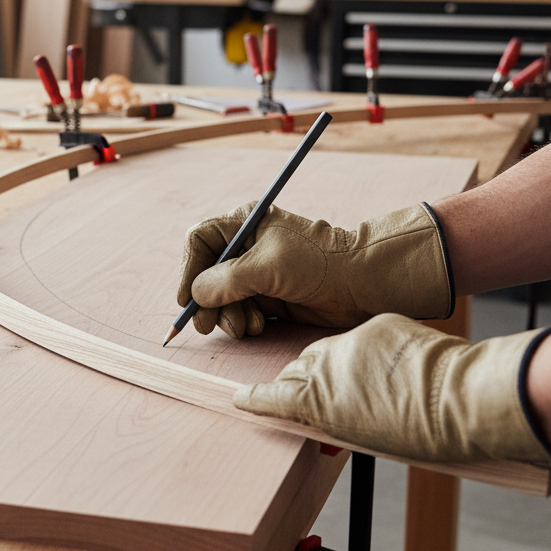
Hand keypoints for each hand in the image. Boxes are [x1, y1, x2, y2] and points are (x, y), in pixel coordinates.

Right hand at [177, 202, 452, 338]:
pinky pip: (240, 311)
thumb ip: (226, 281)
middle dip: (207, 302)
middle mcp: (247, 248)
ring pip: (222, 298)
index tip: (187, 299)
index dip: (189, 270)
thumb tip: (197, 295)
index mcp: (244, 224)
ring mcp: (257, 273)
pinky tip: (258, 326)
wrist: (364, 284)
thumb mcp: (267, 266)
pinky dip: (243, 322)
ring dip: (227, 316)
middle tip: (208, 326)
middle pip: (207, 275)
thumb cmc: (320, 263)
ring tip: (244, 325)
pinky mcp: (269, 297)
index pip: (200, 242)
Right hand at [234, 313, 550, 465]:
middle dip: (302, 381)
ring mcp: (352, 341)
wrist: (462, 399)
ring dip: (336, 365)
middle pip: (300, 368)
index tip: (243, 398)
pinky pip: (364, 336)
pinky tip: (391, 366)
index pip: (271, 395)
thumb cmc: (420, 432)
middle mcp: (326, 365)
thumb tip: (322, 413)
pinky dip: (370, 350)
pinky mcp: (379, 324)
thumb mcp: (361, 437)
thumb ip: (331, 420)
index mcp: (317, 398)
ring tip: (362, 384)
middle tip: (316, 397)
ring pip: (330, 350)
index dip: (256, 398)